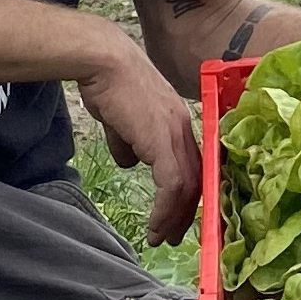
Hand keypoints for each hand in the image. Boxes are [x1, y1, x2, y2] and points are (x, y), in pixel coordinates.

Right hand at [78, 37, 201, 245]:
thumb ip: (129, 142)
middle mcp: (184, 129)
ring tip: (161, 237)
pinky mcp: (163, 141)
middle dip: (185, 212)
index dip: (186, 193)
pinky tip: (155, 225)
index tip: (176, 216)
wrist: (104, 62)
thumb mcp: (121, 120)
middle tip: (174, 236)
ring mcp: (176, 134)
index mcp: (177, 123)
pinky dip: (166, 210)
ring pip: (187, 186)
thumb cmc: (109, 84)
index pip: (192, 165)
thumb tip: (130, 163)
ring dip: (174, 217)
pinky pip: (173, 185)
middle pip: (196, 179)